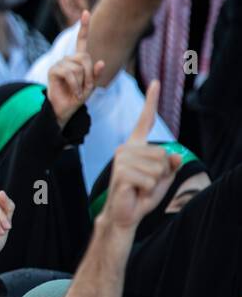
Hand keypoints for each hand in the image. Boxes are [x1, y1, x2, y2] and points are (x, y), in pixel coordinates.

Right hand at [46, 9, 103, 125]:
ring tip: (78, 91)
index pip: (81, 41)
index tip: (85, 12)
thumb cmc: (77, 97)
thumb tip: (101, 61)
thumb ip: (96, 74)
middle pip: (85, 58)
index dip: (83, 27)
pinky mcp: (53, 70)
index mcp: (78, 60)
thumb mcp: (91, 86)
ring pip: (78, 67)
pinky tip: (74, 92)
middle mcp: (68, 59)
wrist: (64, 109)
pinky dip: (75, 84)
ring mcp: (60, 64)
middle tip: (86, 88)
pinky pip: (70, 73)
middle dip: (90, 74)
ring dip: (82, 82)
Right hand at [101, 82, 180, 229]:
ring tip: (140, 187)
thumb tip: (175, 155)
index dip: (151, 101)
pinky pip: (150, 178)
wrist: (124, 214)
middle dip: (162, 172)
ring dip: (155, 181)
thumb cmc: (141, 195)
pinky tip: (135, 191)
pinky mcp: (121, 172)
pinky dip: (148, 188)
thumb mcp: (163, 178)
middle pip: (163, 153)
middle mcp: (126, 148)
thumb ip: (171, 165)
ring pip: (159, 166)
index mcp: (135, 146)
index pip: (145, 120)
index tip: (155, 82)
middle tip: (146, 182)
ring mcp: (121, 159)